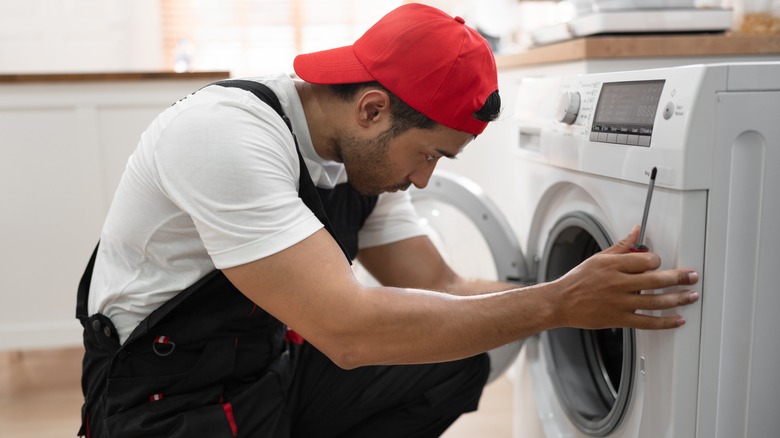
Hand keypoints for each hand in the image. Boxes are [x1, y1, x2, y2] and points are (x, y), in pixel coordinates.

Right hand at [552, 225, 699, 329]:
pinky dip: (665, 322)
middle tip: (693, 277)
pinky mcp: (619, 318)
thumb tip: (636, 231)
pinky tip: (678, 319)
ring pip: (656, 301)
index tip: (661, 263)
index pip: (645, 260)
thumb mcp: (598, 257)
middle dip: (679, 278)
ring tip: (692, 296)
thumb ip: (621, 246)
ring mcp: (620, 302)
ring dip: (678, 298)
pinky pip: (647, 322)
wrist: (561, 302)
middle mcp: (618, 283)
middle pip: (656, 280)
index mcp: (613, 265)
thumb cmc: (578, 280)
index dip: (657, 261)